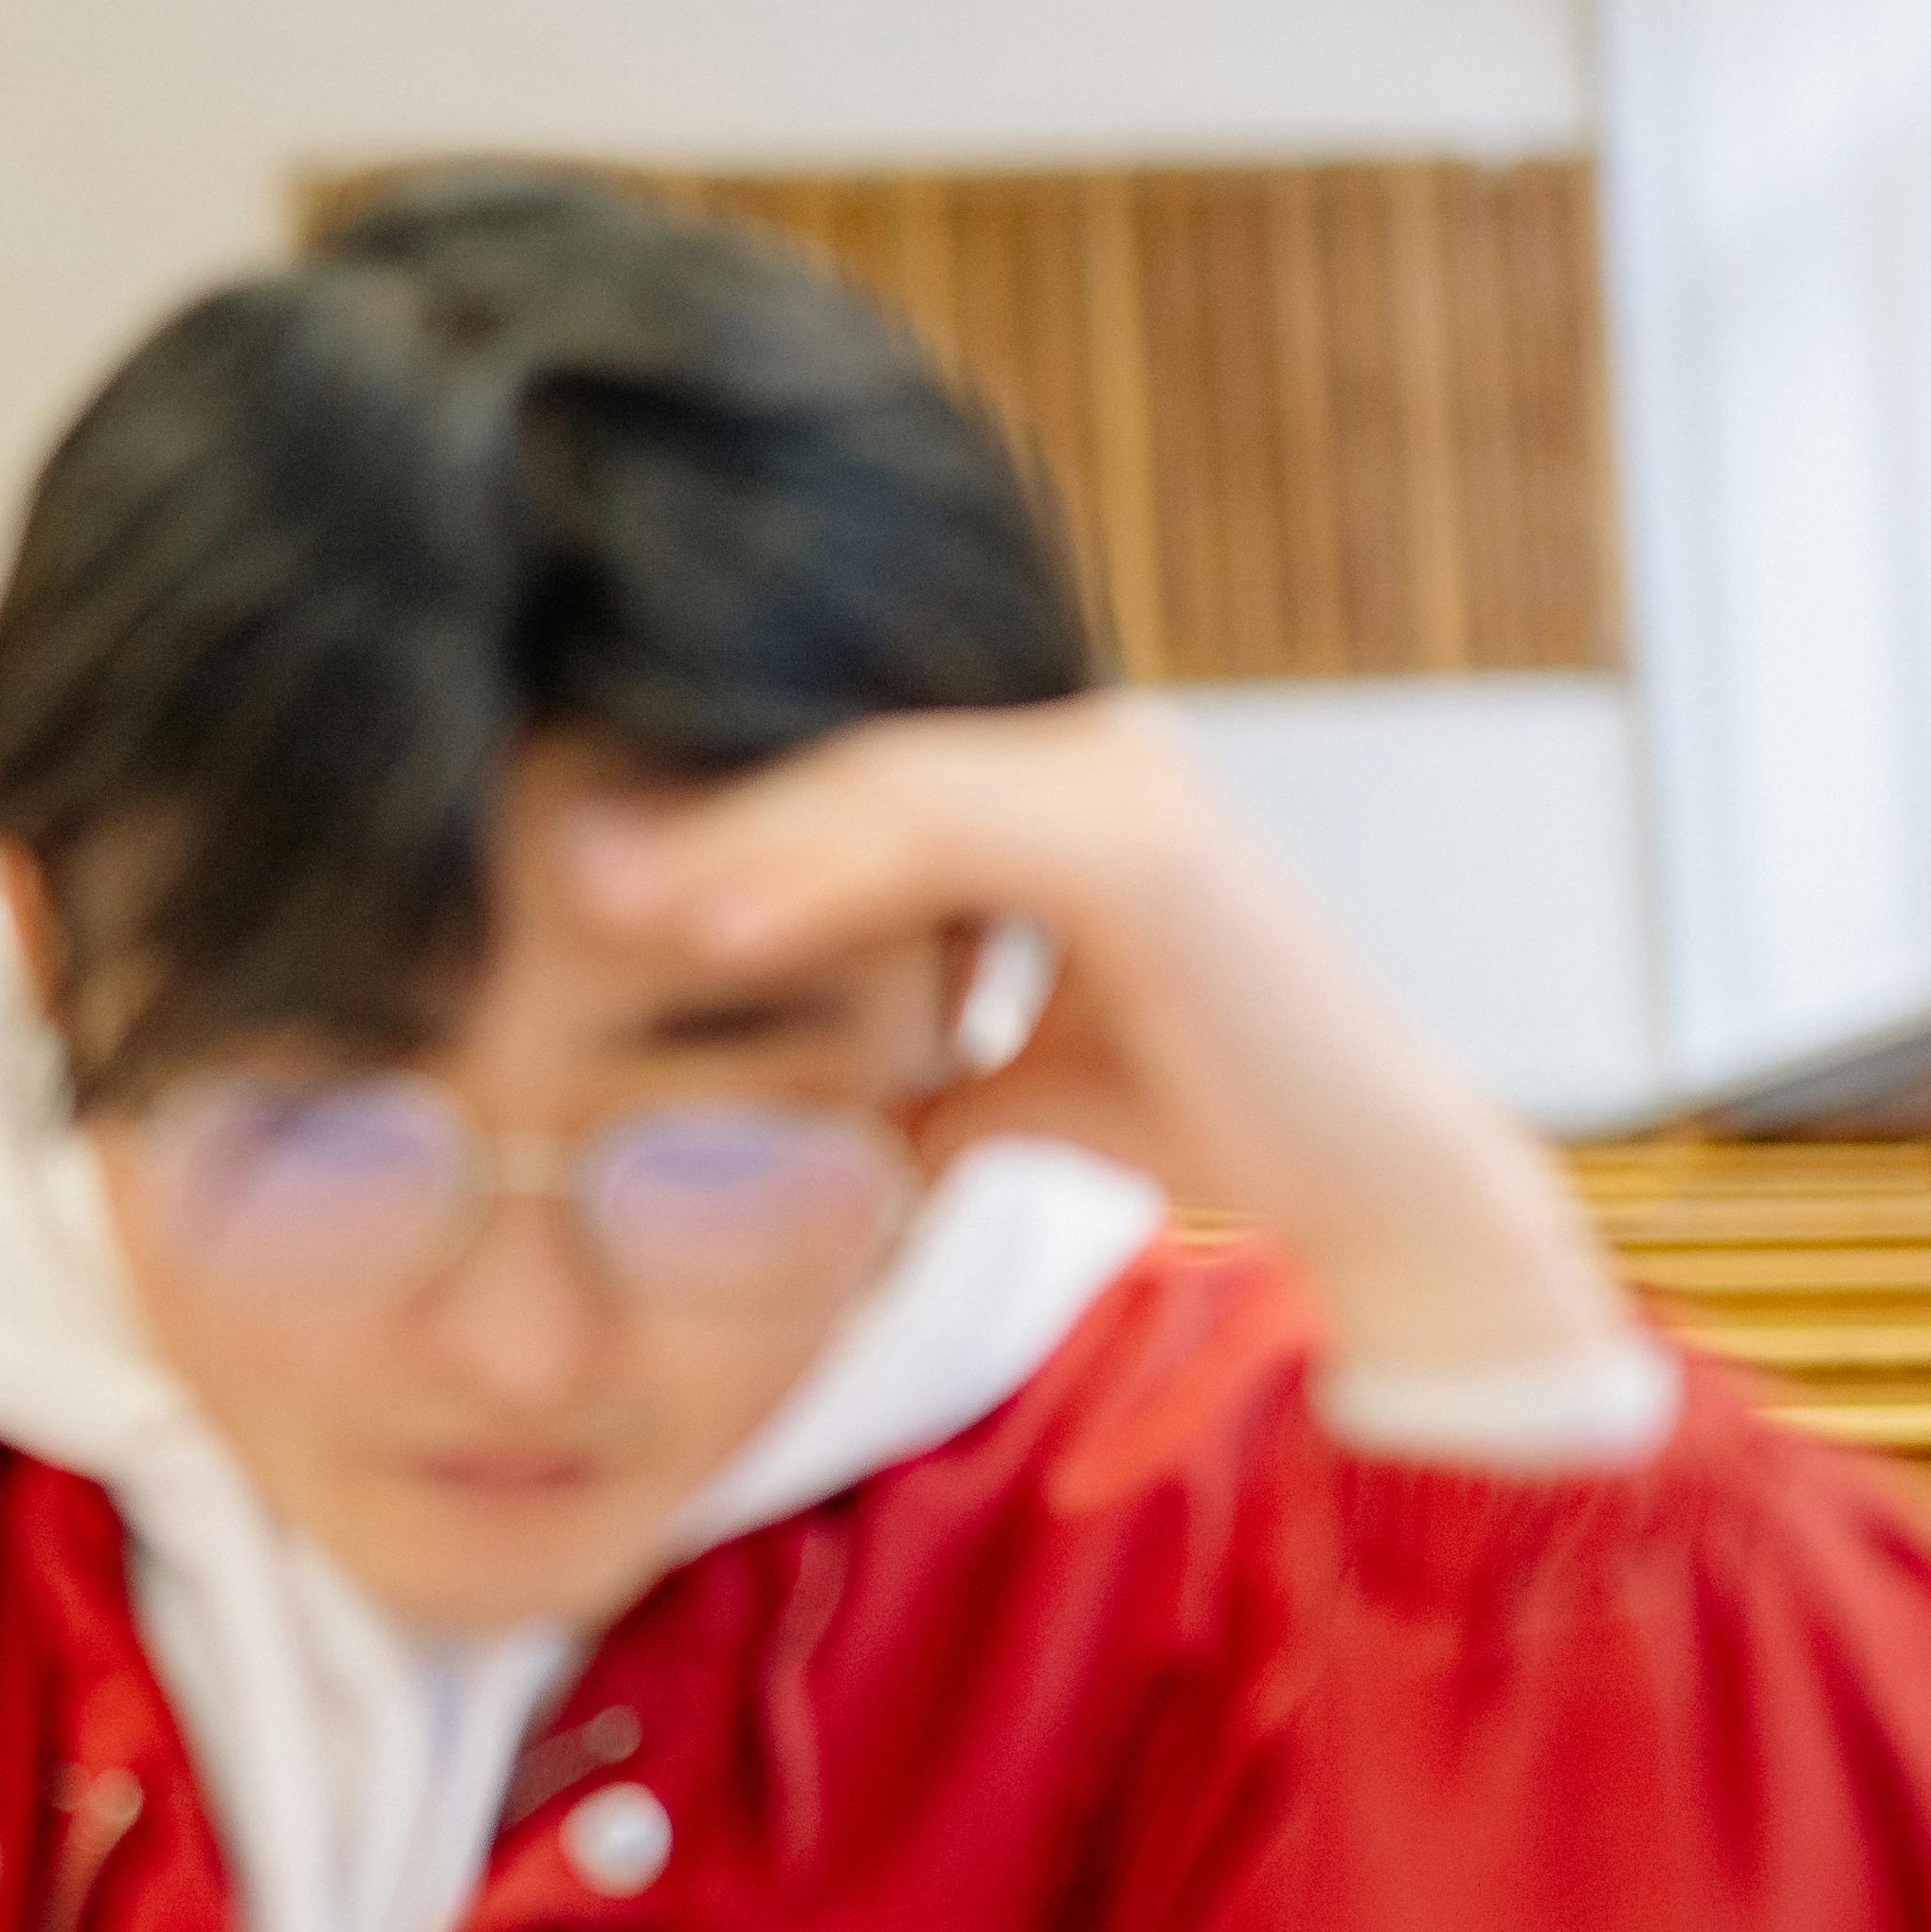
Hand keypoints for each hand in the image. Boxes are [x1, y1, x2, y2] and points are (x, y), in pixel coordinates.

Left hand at [570, 697, 1633, 1381]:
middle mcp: (1090, 747)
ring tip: (606, 894)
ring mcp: (1123, 774)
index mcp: (1056, 782)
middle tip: (560, 860)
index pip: (854, 779)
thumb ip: (898, 1056)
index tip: (588, 869)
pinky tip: (716, 924)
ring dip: (733, 842)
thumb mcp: (1002, 1073)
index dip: (723, 820)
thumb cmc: (1192, 1115)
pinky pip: (944, 834)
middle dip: (703, 815)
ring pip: (880, 787)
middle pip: (852, 765)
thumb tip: (764, 1115)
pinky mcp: (1143, 835)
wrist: (1371, 1185)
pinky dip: (819, 873)